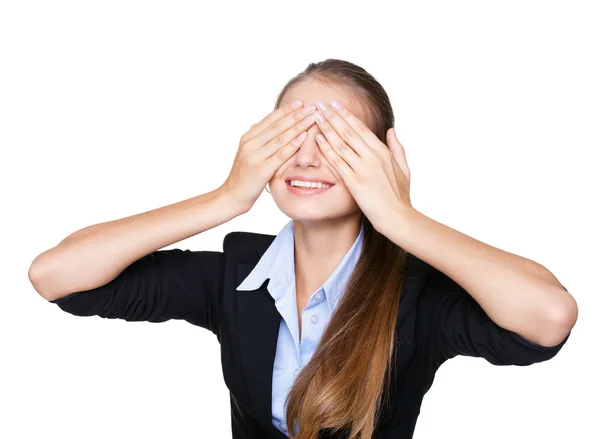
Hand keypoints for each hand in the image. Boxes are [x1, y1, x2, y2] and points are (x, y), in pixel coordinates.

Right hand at [220, 100, 317, 211]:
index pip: (270, 120)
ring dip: (298, 126)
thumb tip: (258, 124)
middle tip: (312, 106)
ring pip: (280, 137)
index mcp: (248, 138)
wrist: (232, 196)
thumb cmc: (242, 176)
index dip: (286, 110)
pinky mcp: (261, 170)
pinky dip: (293, 144)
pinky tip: (304, 136)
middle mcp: (250, 144)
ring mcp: (255, 157)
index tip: (300, 102)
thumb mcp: (246, 153)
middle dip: (296, 115)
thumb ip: (254, 139)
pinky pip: (281, 154)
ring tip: (312, 118)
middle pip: (277, 126)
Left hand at [312, 100, 412, 229]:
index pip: (361, 128)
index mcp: (383, 152)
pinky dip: (327, 149)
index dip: (346, 115)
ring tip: (315, 116)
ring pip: (341, 144)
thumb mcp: (404, 168)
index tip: (335, 105)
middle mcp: (373, 157)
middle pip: (348, 131)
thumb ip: (398, 147)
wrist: (398, 217)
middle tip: (319, 103)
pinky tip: (318, 139)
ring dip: (326, 128)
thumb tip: (391, 130)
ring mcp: (363, 169)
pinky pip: (338, 162)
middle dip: (332, 116)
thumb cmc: (400, 196)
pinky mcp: (355, 183)